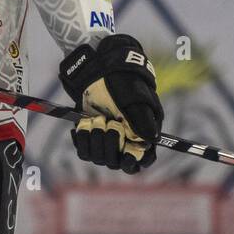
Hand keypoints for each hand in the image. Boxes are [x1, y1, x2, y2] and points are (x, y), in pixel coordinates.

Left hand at [58, 34, 163, 173]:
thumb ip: (143, 120)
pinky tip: (83, 125)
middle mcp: (124, 141)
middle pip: (117, 162)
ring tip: (96, 118)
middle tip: (109, 122)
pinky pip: (84, 151)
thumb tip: (151, 140)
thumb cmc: (124, 83)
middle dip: (111, 143)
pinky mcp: (90, 137)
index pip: (142, 160)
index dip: (134, 162)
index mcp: (142, 134)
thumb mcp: (135, 99)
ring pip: (99, 158)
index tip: (126, 156)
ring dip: (95, 139)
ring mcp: (106, 140)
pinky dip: (82, 139)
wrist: (100, 71)